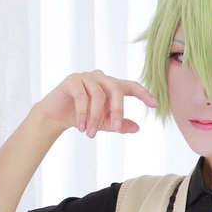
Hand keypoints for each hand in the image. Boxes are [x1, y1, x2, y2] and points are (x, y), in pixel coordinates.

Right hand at [35, 70, 157, 137]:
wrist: (55, 117)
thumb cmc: (82, 117)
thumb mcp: (103, 123)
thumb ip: (119, 124)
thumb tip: (137, 128)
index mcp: (111, 86)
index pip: (131, 86)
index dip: (144, 94)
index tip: (155, 105)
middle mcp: (101, 78)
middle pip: (117, 90)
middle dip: (118, 110)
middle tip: (115, 127)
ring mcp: (86, 77)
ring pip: (99, 95)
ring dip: (95, 117)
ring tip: (90, 134)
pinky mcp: (72, 80)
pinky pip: (82, 96)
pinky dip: (83, 113)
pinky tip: (81, 127)